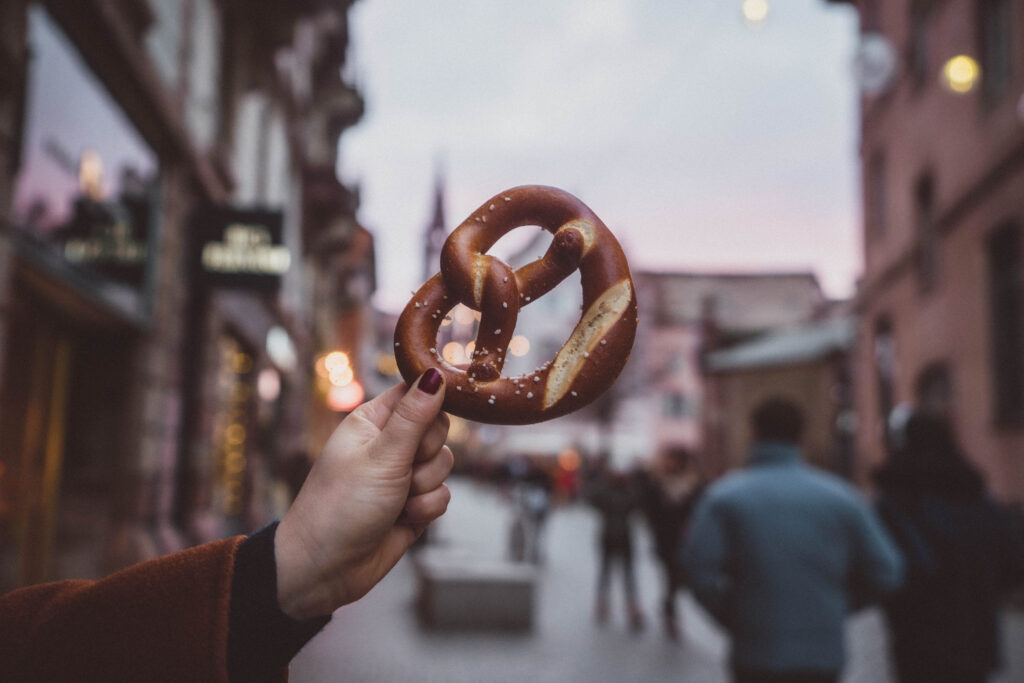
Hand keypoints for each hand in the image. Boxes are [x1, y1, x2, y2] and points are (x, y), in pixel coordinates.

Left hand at [274, 370, 453, 618]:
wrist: (324, 570)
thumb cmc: (341, 506)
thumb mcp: (381, 456)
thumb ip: (415, 417)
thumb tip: (436, 374)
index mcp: (372, 422)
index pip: (416, 393)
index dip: (430, 404)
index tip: (429, 423)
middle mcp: (388, 445)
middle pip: (438, 429)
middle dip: (428, 454)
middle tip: (402, 469)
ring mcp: (401, 476)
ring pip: (444, 465)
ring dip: (426, 486)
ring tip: (397, 502)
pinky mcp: (413, 505)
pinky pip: (442, 495)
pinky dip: (427, 509)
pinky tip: (403, 520)